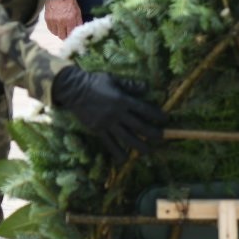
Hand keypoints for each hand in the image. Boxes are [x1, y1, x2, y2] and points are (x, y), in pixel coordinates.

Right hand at [44, 0, 82, 40]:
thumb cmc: (70, 3)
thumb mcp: (78, 12)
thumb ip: (78, 23)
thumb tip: (79, 31)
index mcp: (70, 19)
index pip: (70, 34)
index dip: (71, 37)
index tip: (72, 37)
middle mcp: (61, 21)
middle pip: (62, 36)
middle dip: (65, 36)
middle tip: (66, 35)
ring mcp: (53, 20)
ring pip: (56, 33)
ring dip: (59, 32)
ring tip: (62, 28)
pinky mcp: (47, 18)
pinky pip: (50, 29)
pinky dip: (54, 29)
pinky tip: (57, 26)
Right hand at [50, 68, 165, 164]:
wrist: (73, 89)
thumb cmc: (94, 82)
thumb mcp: (113, 79)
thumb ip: (130, 85)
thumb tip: (146, 87)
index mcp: (122, 99)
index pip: (144, 109)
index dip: (156, 114)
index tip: (165, 119)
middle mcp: (117, 113)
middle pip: (139, 126)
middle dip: (153, 133)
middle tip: (162, 138)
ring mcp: (107, 123)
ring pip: (127, 138)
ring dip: (139, 146)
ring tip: (147, 152)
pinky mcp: (98, 130)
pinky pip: (109, 143)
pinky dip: (117, 152)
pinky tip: (124, 159)